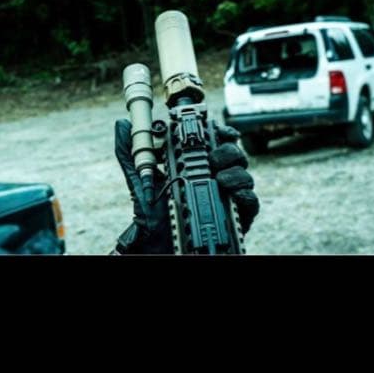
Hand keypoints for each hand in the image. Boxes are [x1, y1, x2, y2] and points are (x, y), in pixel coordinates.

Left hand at [114, 118, 259, 253]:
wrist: (156, 246)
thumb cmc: (151, 217)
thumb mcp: (141, 182)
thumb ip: (133, 153)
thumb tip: (122, 126)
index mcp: (196, 166)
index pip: (215, 142)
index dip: (219, 131)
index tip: (215, 129)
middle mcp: (215, 179)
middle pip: (234, 154)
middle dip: (227, 150)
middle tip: (212, 158)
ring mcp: (227, 198)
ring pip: (245, 175)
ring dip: (236, 172)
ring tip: (221, 179)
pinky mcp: (236, 218)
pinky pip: (251, 202)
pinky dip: (246, 195)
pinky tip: (233, 194)